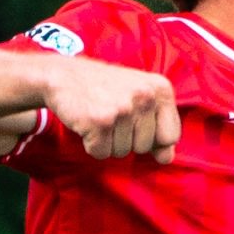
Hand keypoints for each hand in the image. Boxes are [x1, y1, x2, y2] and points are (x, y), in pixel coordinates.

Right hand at [43, 56, 180, 162]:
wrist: (63, 75)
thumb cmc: (104, 87)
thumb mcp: (139, 96)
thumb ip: (159, 125)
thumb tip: (166, 158)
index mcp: (160, 89)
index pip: (171, 136)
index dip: (151, 137)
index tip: (135, 122)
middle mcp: (145, 96)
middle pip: (144, 147)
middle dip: (126, 139)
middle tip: (111, 114)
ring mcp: (123, 109)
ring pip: (122, 152)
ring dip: (107, 141)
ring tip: (99, 116)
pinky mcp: (100, 122)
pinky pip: (101, 153)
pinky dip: (91, 144)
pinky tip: (87, 122)